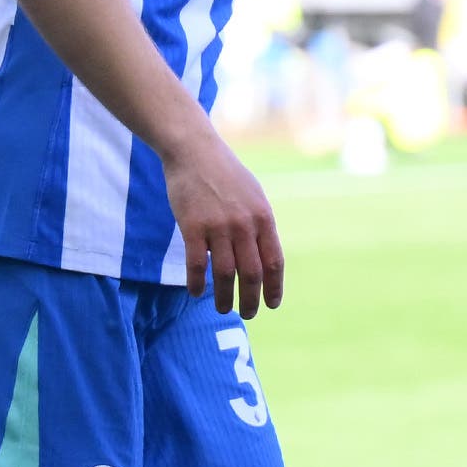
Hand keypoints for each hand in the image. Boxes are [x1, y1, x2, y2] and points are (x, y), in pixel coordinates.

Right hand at [166, 128, 285, 317]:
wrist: (194, 151)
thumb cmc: (225, 174)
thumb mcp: (253, 196)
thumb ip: (259, 225)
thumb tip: (264, 255)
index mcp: (263, 218)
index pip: (274, 262)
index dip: (274, 287)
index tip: (273, 304)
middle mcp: (244, 224)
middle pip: (252, 273)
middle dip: (251, 299)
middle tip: (248, 315)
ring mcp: (218, 226)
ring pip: (225, 273)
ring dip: (225, 297)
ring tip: (223, 309)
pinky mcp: (192, 226)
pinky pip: (197, 264)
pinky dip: (197, 283)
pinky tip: (197, 293)